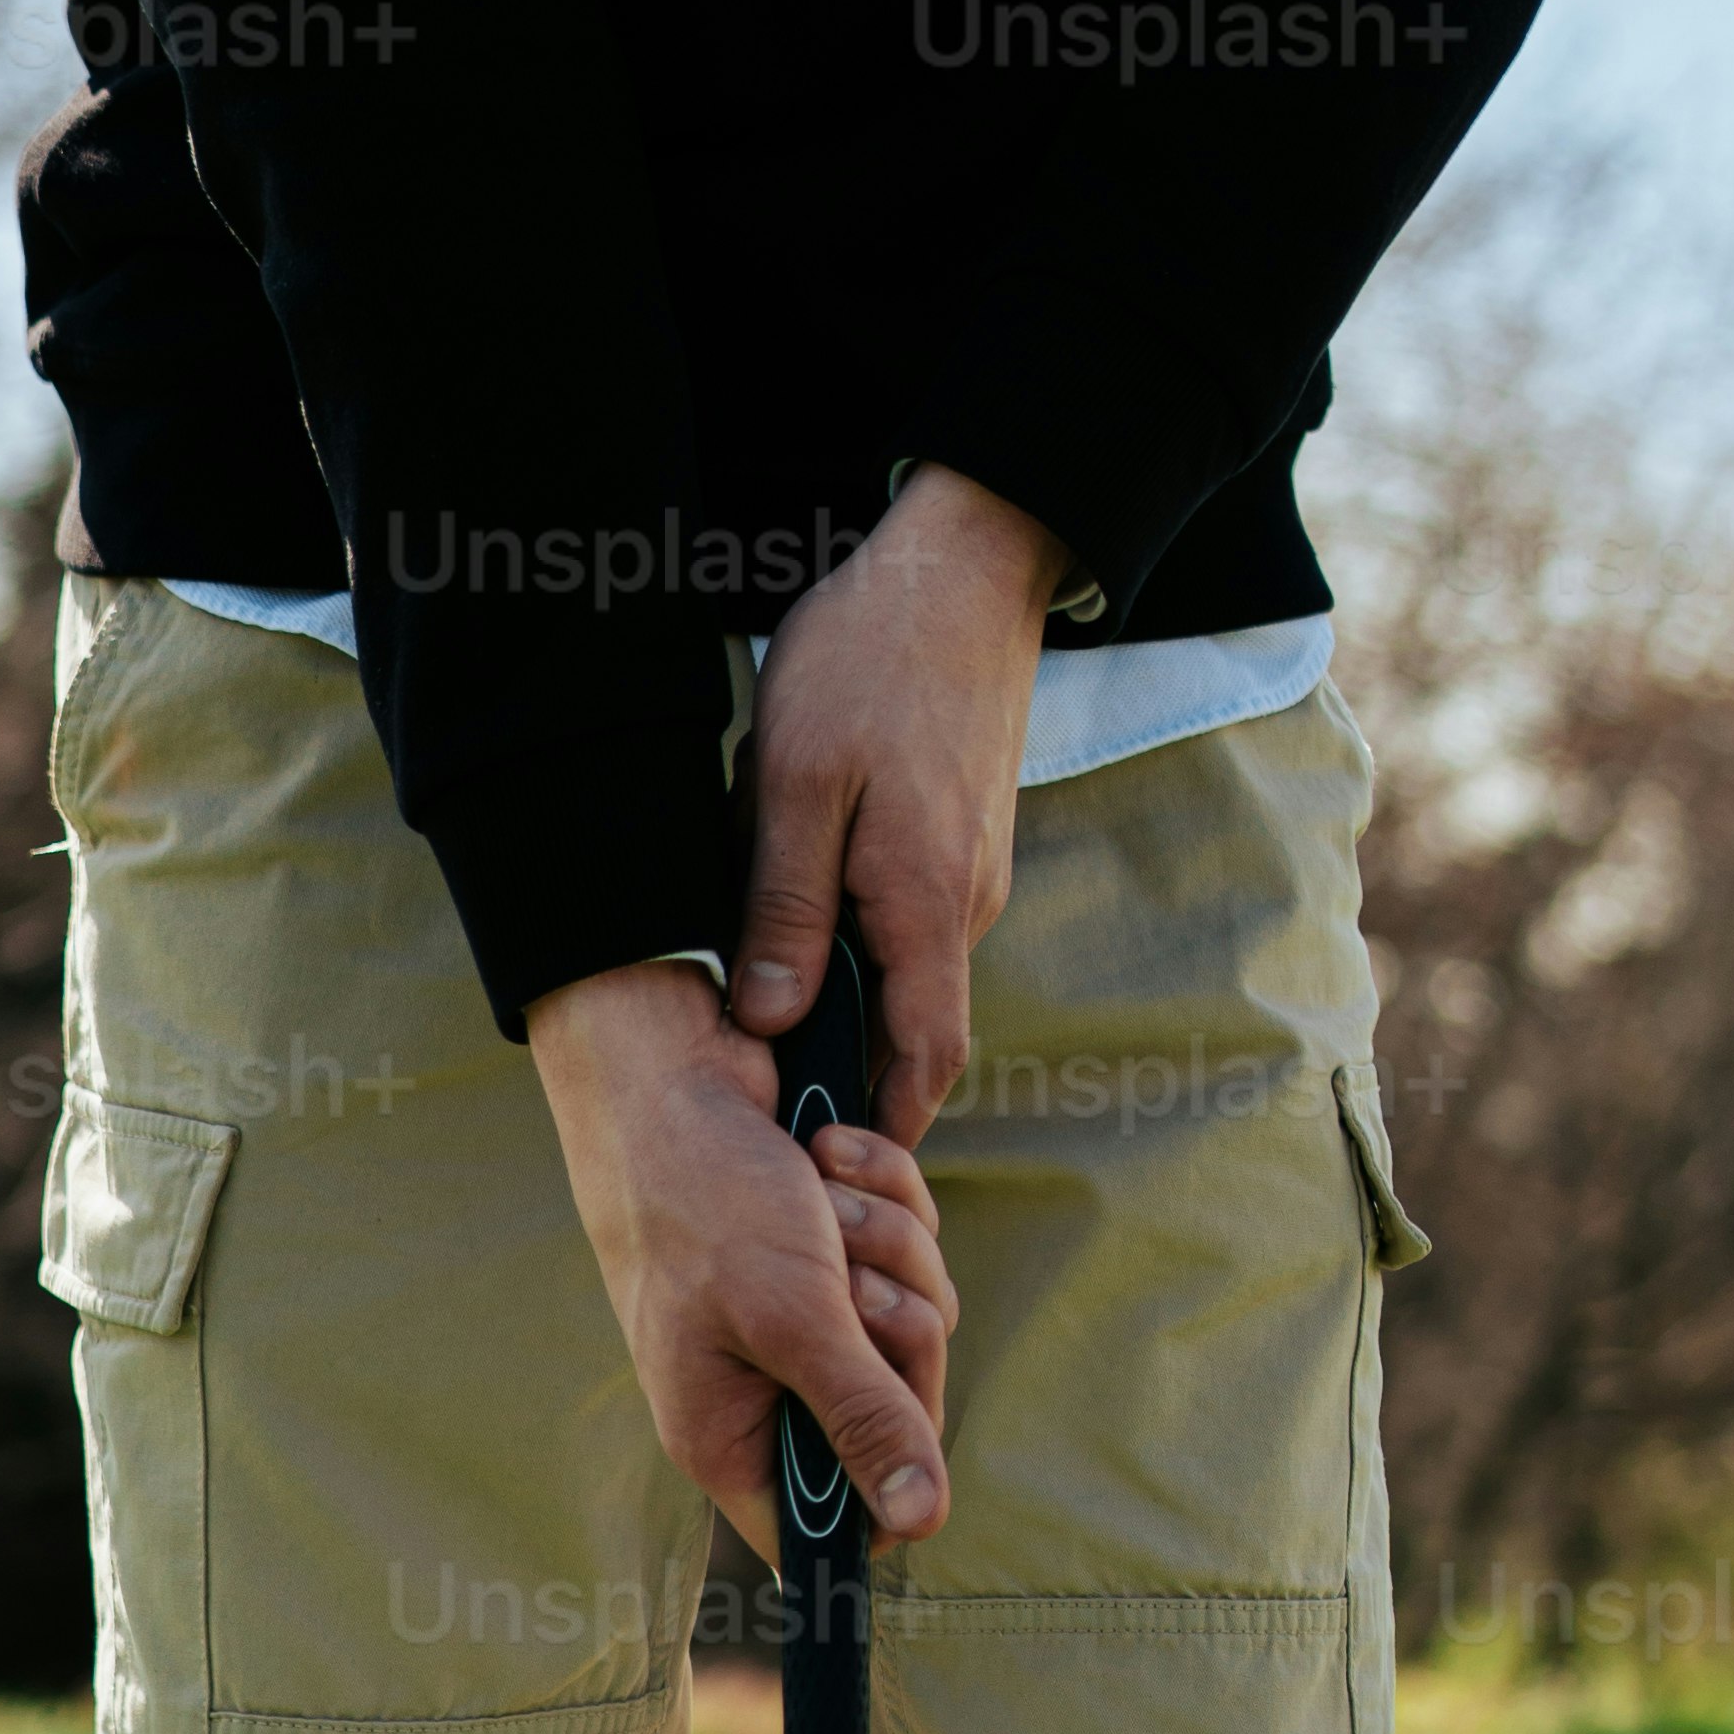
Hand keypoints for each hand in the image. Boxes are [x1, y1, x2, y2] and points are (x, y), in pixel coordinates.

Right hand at [528, 960, 954, 1559]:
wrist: (667, 1067)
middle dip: (899, 1324)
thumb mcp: (793, 1315)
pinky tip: (832, 1156)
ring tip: (822, 1198)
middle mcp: (768, 1390)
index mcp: (732, 1438)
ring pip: (919, 1319)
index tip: (894, 1414)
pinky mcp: (830, 1256)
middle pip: (904, 1415)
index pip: (833, 1530)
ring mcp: (804, 1319)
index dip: (885, 1490)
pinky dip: (889, 1198)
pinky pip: (911, 1254)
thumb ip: (864, 1418)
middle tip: (846, 1278)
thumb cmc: (700, 1196)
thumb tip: (920, 1523)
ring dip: (893, 1244)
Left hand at [731, 459, 1070, 1160]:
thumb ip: (784, 907)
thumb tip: (772, 1019)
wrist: (961, 564)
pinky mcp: (962, 839)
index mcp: (927, 908)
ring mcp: (972, 873)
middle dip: (843, 1061)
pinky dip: (852, 927)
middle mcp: (966, 906)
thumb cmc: (869, 660)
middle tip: (762, 1081)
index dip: (885, 1127)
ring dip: (836, 978)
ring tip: (762, 956)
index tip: (830, 1168)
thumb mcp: (793, 782)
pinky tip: (797, 881)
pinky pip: (905, 916)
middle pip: (910, 1027)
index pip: (924, 1063)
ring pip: (900, 967)